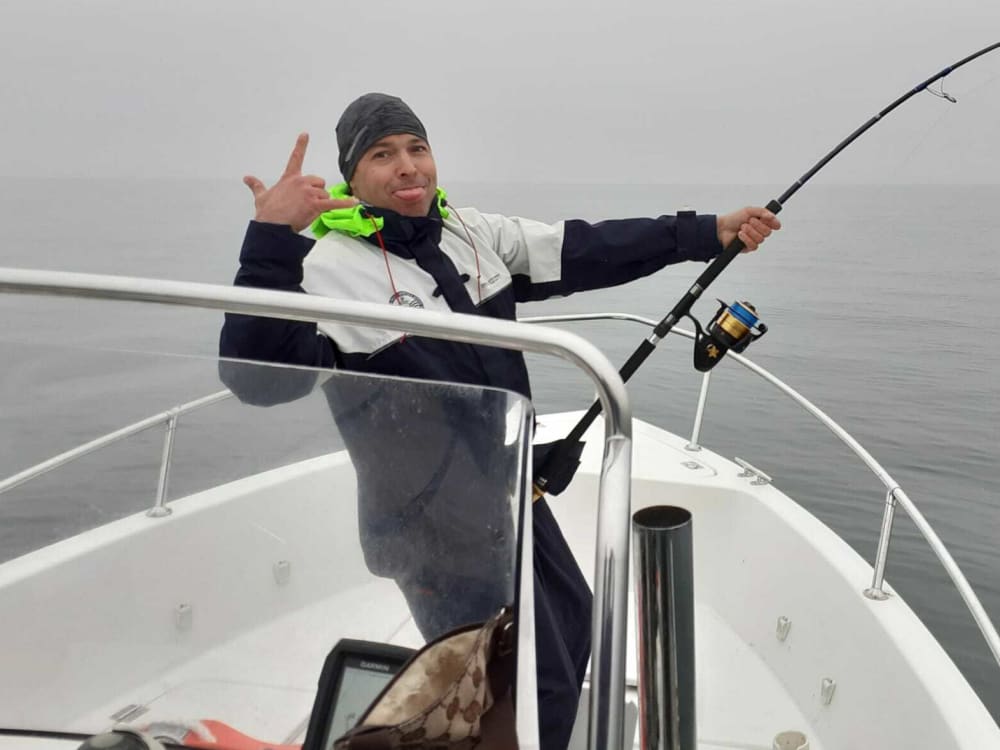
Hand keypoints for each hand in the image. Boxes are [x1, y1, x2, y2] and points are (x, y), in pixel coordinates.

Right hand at [244, 133, 358, 231]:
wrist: (272, 225)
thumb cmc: (267, 212)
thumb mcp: (261, 196)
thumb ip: (257, 185)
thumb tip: (247, 178)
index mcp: (290, 179)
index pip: (295, 158)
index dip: (300, 146)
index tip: (305, 134)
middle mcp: (301, 182)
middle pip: (319, 183)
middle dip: (317, 193)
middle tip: (307, 204)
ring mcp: (309, 192)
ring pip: (325, 195)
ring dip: (321, 204)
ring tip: (309, 212)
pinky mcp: (316, 204)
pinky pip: (334, 203)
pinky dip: (345, 203)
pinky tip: (355, 202)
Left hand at [716, 206, 781, 252]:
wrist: (721, 228)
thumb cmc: (734, 218)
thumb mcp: (748, 210)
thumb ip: (762, 212)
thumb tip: (772, 216)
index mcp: (763, 222)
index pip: (776, 225)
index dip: (775, 223)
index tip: (769, 219)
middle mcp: (760, 232)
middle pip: (768, 232)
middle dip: (758, 225)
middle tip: (749, 221)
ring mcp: (755, 240)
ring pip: (761, 239)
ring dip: (750, 231)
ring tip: (742, 227)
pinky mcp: (748, 248)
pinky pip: (754, 246)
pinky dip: (746, 239)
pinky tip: (739, 235)